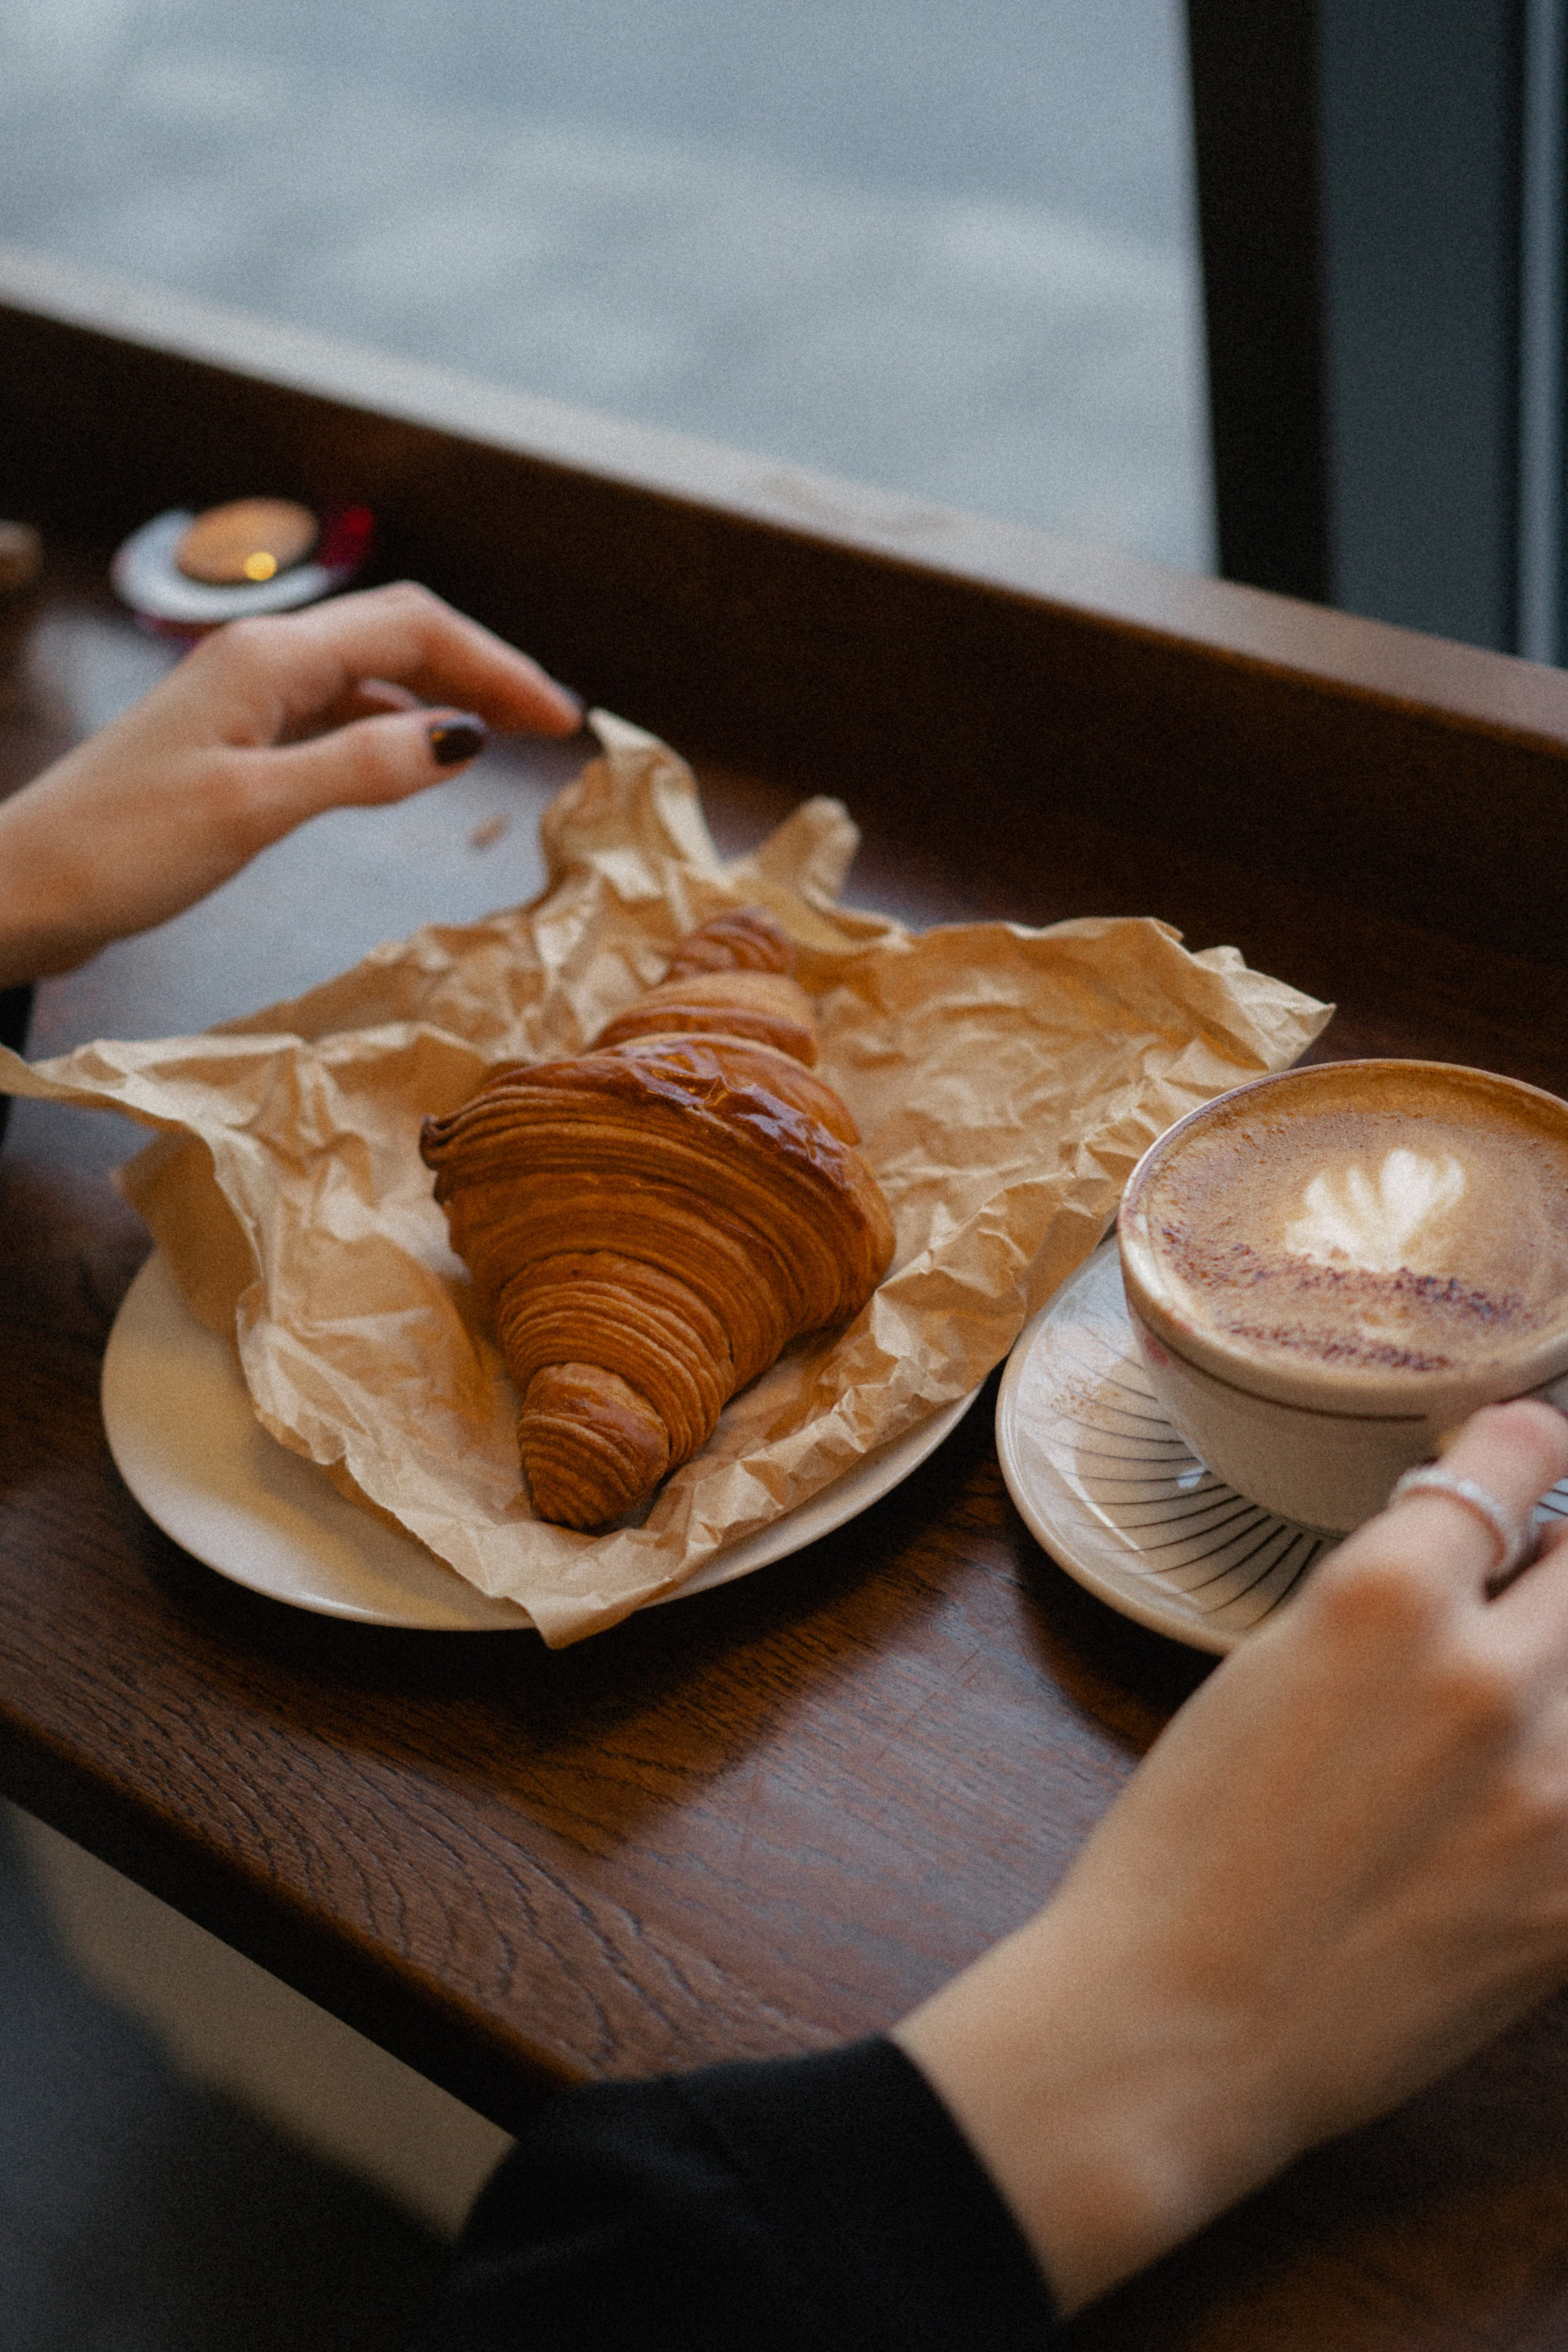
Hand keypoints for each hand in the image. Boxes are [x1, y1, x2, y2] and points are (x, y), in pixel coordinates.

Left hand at [0, 582, 582, 985]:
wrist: (23, 888)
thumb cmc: (121, 851)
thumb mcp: (253, 811)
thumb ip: (359, 768)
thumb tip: (459, 740)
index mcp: (269, 659)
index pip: (414, 628)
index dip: (497, 666)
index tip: (561, 719)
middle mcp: (260, 660)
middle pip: (399, 637)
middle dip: (482, 671)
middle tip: (551, 726)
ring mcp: (245, 699)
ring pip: (369, 673)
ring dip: (441, 696)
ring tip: (502, 739)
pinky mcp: (233, 742)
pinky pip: (336, 712)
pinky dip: (392, 726)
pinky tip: (415, 760)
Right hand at [894, 1398, 1567, 2312]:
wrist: (1183, 2025)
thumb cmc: (1188, 1847)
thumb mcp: (1268, 1669)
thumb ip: (1382, 1600)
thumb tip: (1468, 1555)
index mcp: (1384, 1598)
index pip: (1520, 1456)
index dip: (1526, 1445)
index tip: (1528, 1453)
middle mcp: (1488, 1676)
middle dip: (1558, 1564)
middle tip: (1524, 1592)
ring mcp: (1555, 1796)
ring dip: (1561, 1667)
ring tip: (1508, 1706)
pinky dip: (1561, 1775)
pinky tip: (1516, 1795)